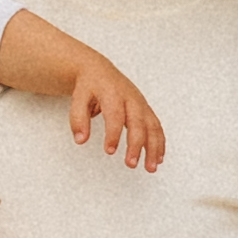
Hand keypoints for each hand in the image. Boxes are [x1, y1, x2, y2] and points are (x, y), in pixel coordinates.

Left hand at [63, 56, 166, 173]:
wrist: (99, 69)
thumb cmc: (89, 85)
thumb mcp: (78, 98)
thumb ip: (78, 118)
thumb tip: (80, 140)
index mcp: (112, 92)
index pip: (115, 115)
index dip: (113, 134)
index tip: (109, 151)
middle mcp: (130, 98)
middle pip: (138, 122)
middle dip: (136, 145)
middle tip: (131, 164)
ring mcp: (141, 103)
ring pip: (152, 126)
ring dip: (154, 148)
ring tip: (151, 168)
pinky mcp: (145, 109)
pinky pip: (156, 127)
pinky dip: (159, 143)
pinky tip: (158, 158)